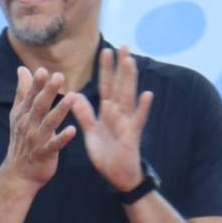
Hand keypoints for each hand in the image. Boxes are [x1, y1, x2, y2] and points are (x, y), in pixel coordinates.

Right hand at [0, 65, 76, 191]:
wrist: (18, 173)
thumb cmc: (22, 140)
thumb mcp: (19, 115)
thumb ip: (23, 92)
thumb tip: (22, 69)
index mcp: (23, 114)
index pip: (30, 96)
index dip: (36, 84)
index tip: (43, 70)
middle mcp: (28, 125)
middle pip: (39, 106)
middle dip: (49, 91)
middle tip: (59, 76)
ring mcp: (36, 140)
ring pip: (49, 123)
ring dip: (60, 110)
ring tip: (72, 97)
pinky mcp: (45, 154)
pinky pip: (55, 145)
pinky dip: (63, 138)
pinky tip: (72, 130)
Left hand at [67, 45, 151, 191]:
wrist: (118, 176)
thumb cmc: (107, 154)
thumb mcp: (92, 132)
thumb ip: (84, 114)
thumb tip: (74, 95)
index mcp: (108, 112)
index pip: (107, 86)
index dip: (106, 69)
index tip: (106, 50)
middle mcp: (119, 114)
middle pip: (120, 86)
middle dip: (121, 67)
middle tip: (125, 46)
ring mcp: (127, 123)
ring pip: (128, 97)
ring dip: (129, 80)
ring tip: (130, 62)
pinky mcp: (132, 136)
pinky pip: (138, 120)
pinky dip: (142, 108)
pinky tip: (146, 94)